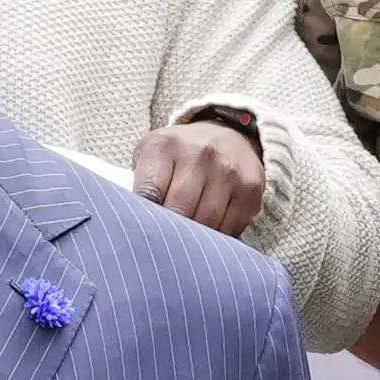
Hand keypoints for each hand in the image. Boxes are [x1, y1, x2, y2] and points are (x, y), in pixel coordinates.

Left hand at [131, 118, 267, 234]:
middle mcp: (199, 153)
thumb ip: (136, 181)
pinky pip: (230, 226)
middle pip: (178, 212)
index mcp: (166, 145)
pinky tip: (208, 234)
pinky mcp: (250, 187)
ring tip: (183, 241)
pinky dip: (217, 237)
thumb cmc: (178, 154)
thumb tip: (129, 220)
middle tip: (161, 244)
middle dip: (168, 232)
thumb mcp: (150, 154)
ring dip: (193, 238)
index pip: (148, 195)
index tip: (140, 232)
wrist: (227, 135)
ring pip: (205, 223)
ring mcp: (228, 170)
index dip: (143, 220)